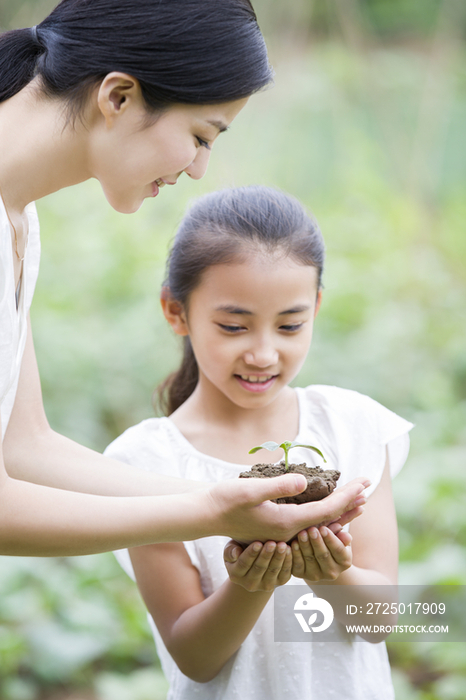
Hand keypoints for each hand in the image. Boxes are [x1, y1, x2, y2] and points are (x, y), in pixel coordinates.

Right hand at [207, 475, 369, 543]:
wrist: (205, 515)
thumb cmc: (224, 501)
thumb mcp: (250, 490)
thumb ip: (278, 486)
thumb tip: (303, 481)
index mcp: (286, 523)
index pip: (326, 511)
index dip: (348, 496)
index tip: (364, 482)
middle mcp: (288, 530)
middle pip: (328, 518)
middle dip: (350, 502)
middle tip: (369, 487)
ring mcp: (281, 530)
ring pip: (319, 521)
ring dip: (339, 507)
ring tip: (356, 497)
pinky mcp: (275, 526)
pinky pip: (308, 521)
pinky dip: (323, 511)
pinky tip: (327, 504)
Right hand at [224, 539, 291, 591]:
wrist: (254, 562)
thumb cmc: (241, 548)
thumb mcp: (232, 548)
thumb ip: (230, 550)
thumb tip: (236, 553)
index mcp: (236, 574)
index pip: (244, 564)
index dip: (251, 554)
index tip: (257, 543)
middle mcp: (250, 583)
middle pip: (259, 568)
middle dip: (266, 555)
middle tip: (272, 543)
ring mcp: (265, 585)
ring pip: (273, 570)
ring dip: (278, 558)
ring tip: (282, 545)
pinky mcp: (279, 582)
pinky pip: (285, 572)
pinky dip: (288, 561)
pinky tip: (290, 549)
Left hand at [291, 526, 351, 580]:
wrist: (318, 558)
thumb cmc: (330, 541)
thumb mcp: (339, 538)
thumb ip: (342, 536)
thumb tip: (346, 535)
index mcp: (344, 562)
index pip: (338, 550)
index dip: (330, 539)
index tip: (323, 528)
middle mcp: (332, 572)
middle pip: (323, 555)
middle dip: (317, 542)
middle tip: (311, 529)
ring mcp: (316, 575)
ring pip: (310, 559)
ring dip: (305, 546)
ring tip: (302, 534)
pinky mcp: (302, 575)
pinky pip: (298, 565)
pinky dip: (295, 554)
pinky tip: (293, 544)